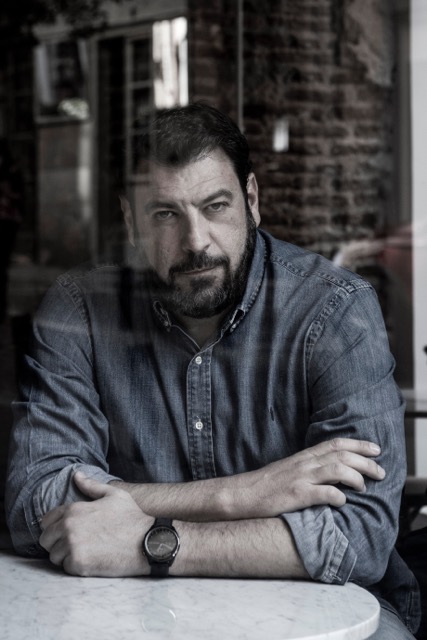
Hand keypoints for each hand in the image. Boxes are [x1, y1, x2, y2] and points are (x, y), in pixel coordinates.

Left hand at [39, 472, 152, 576]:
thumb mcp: (114, 495)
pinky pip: (65, 568)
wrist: (146, 541)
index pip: (46, 521)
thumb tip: (77, 475)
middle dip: (57, 542)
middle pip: (45, 540)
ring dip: (65, 556)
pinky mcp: (78, 564)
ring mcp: (72, 546)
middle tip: (76, 544)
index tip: (67, 532)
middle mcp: (69, 527)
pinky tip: (91, 560)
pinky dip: (75, 567)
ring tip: (85, 552)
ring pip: (54, 556)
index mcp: (73, 510)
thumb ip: (91, 485)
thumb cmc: (131, 517)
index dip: (55, 527)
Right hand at [224, 438, 385, 518]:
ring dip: (356, 478)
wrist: (243, 494)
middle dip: (366, 462)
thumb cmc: (267, 485)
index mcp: (304, 457)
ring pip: (337, 470)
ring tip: (365, 487)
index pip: (335, 443)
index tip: (376, 449)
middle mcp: (305, 464)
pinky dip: (338, 496)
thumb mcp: (290, 470)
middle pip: (342, 455)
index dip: (358, 444)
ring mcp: (300, 479)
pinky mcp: (296, 495)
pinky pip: (324, 493)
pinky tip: (343, 502)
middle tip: (381, 472)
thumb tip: (333, 471)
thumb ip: (310, 467)